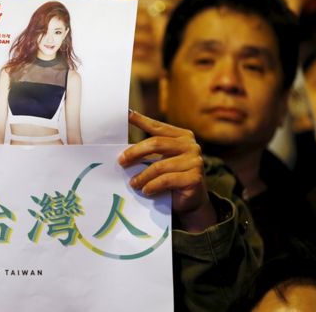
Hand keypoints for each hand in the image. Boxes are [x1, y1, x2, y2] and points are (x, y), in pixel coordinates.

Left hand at [118, 110, 215, 232]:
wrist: (191, 202)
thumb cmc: (172, 179)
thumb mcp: (161, 161)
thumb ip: (150, 153)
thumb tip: (123, 151)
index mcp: (182, 136)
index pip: (157, 127)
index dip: (141, 120)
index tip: (126, 113)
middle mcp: (191, 145)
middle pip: (156, 143)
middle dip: (135, 152)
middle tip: (121, 161)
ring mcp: (195, 161)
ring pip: (159, 166)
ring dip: (142, 176)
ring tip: (133, 184)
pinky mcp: (195, 177)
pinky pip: (166, 180)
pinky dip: (152, 186)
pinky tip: (145, 190)